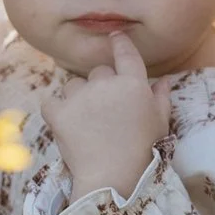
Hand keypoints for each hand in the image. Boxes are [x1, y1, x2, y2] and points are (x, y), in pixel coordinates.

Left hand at [41, 33, 169, 199]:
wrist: (114, 177)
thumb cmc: (143, 150)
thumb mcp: (160, 122)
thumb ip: (161, 97)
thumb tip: (163, 80)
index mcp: (133, 83)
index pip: (125, 53)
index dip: (120, 43)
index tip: (115, 37)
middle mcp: (105, 83)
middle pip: (98, 72)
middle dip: (100, 86)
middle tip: (105, 110)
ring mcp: (80, 97)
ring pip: (73, 85)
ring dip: (77, 97)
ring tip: (85, 121)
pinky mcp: (58, 113)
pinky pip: (51, 101)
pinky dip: (55, 109)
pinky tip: (64, 122)